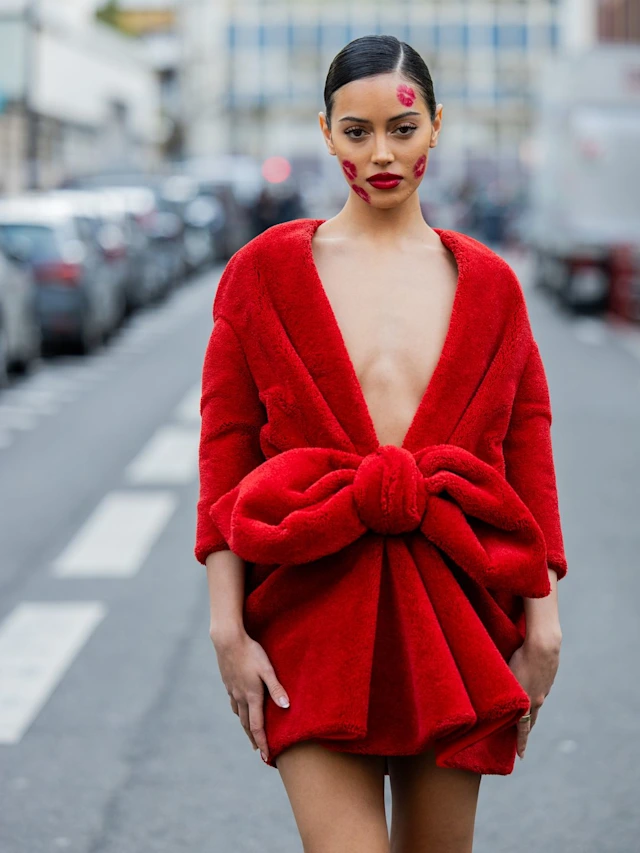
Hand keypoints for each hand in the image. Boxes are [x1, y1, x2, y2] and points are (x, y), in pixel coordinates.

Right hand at [211, 628, 289, 761]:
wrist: (227, 640)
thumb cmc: (251, 652)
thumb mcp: (267, 669)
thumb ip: (276, 688)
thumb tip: (286, 707)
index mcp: (252, 696)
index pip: (257, 726)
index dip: (262, 742)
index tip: (266, 756)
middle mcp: (240, 697)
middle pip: (246, 724)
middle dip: (254, 738)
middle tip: (259, 750)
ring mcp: (232, 690)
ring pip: (239, 714)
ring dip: (245, 727)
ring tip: (250, 735)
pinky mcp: (228, 683)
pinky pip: (233, 703)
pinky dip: (238, 712)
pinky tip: (238, 710)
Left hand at [508, 635, 561, 759]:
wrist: (544, 645)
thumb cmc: (521, 659)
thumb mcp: (508, 678)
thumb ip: (504, 692)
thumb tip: (494, 700)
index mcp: (528, 702)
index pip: (524, 728)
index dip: (521, 742)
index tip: (521, 756)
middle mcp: (539, 698)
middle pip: (532, 719)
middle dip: (526, 728)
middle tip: (521, 738)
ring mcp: (546, 688)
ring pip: (536, 702)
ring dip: (530, 708)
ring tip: (523, 710)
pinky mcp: (549, 677)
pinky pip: (540, 688)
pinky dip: (534, 691)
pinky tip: (530, 683)